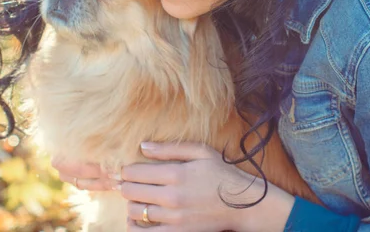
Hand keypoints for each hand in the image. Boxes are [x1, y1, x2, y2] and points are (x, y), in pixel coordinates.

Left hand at [120, 141, 294, 231]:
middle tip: (130, 183)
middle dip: (126, 185)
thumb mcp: (201, 152)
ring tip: (138, 198)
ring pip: (135, 211)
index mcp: (176, 173)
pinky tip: (136, 219)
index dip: (126, 170)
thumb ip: (170, 148)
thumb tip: (143, 146)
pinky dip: (134, 226)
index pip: (134, 172)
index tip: (129, 169)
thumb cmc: (222, 174)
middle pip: (130, 192)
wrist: (243, 204)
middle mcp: (172, 196)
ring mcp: (174, 218)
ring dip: (132, 203)